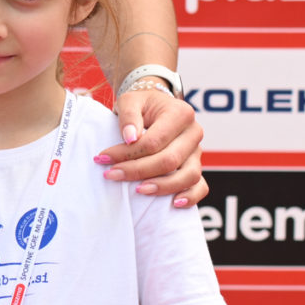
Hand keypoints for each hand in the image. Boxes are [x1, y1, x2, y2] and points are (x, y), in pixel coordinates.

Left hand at [96, 85, 203, 206]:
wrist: (156, 107)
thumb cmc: (142, 104)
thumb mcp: (130, 100)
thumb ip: (129, 116)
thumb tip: (130, 138)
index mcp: (181, 114)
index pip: (154, 141)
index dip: (128, 153)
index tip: (103, 158)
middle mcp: (194, 133)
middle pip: (169, 160)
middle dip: (138, 171)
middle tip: (111, 175)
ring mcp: (198, 152)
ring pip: (188, 176)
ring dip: (162, 187)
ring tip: (138, 190)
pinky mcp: (196, 166)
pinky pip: (200, 186)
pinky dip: (190, 197)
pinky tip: (173, 204)